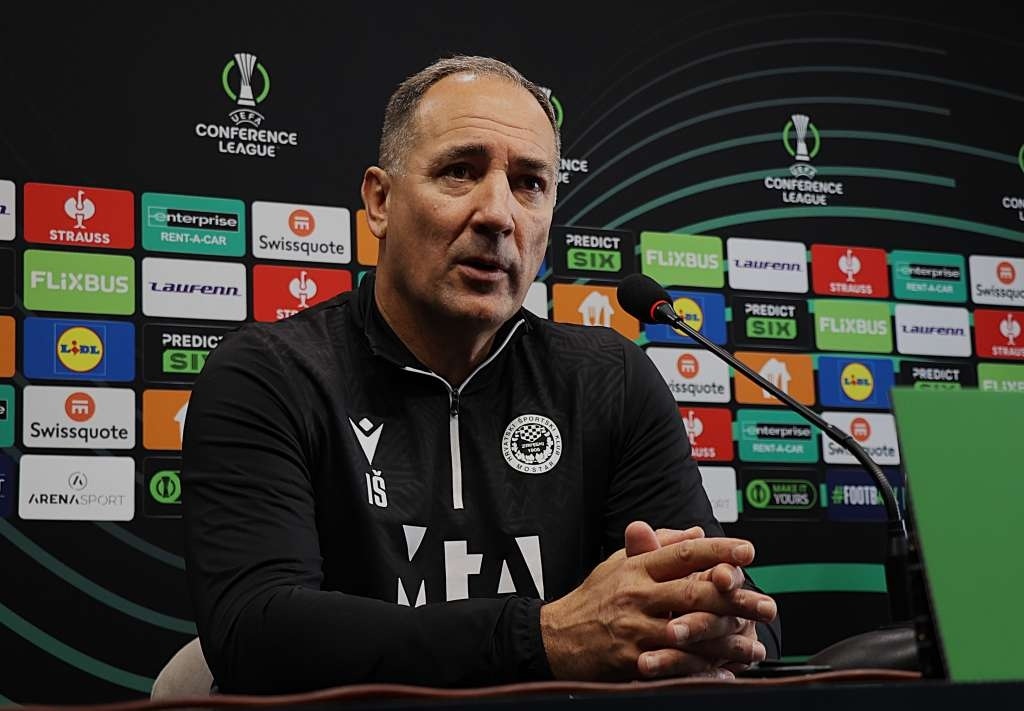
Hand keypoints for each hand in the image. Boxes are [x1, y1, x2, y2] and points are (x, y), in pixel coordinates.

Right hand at [539, 527, 776, 680]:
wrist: (556, 638)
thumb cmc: (593, 599)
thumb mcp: (619, 563)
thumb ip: (659, 546)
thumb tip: (696, 531)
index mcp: (638, 568)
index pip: (683, 553)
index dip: (717, 551)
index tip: (747, 551)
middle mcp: (638, 595)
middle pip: (695, 593)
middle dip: (736, 599)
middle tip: (766, 603)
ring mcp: (636, 629)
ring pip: (691, 632)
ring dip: (728, 640)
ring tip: (754, 644)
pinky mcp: (634, 660)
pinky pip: (676, 665)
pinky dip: (703, 670)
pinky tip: (725, 672)